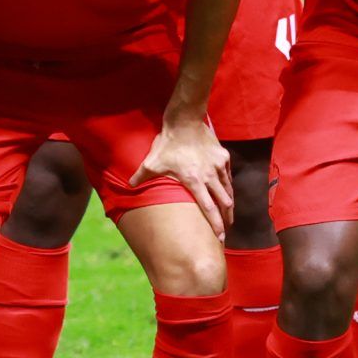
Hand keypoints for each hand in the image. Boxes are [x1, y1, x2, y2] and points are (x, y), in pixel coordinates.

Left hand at [130, 114, 231, 238]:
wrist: (185, 120)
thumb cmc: (168, 142)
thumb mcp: (152, 161)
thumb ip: (141, 175)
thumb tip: (128, 186)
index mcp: (194, 181)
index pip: (209, 208)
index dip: (216, 224)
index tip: (220, 237)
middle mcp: (209, 176)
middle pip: (224, 203)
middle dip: (227, 218)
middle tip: (226, 230)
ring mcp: (218, 165)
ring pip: (228, 190)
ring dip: (229, 203)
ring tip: (228, 214)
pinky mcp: (223, 156)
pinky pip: (227, 176)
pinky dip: (228, 186)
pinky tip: (227, 191)